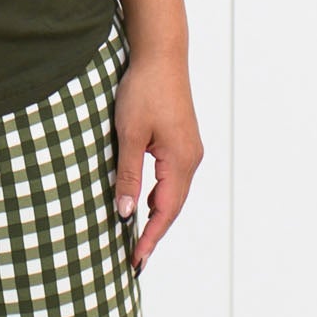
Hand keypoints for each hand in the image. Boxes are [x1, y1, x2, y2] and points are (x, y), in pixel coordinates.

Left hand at [112, 43, 199, 271]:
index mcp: (180, 160)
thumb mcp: (128, 134)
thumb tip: (125, 213)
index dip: (150, 239)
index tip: (136, 261)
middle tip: (135, 259)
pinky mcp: (183, 142)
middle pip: (174, 206)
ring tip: (138, 238)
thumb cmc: (144, 89)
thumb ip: (128, 175)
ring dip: (158, 216)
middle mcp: (191, 158)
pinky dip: (160, 196)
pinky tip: (144, 202)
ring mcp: (189, 150)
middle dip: (155, 233)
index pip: (165, 211)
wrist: (161, 55)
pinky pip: (173, 178)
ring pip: (174, 193)